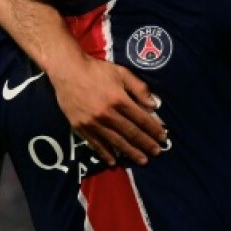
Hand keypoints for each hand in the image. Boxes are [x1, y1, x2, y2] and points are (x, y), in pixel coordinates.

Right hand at [47, 54, 166, 165]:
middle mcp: (107, 114)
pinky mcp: (80, 127)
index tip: (163, 137)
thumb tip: (153, 105)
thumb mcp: (121, 72)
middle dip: (145, 144)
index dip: (154, 129)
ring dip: (130, 152)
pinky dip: (105, 153)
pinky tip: (113, 161)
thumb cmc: (96, 70)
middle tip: (156, 152)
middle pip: (131, 132)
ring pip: (115, 141)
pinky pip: (95, 143)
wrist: (67, 70)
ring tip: (142, 160)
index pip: (141, 118)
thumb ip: (139, 88)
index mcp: (119, 99)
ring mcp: (93, 122)